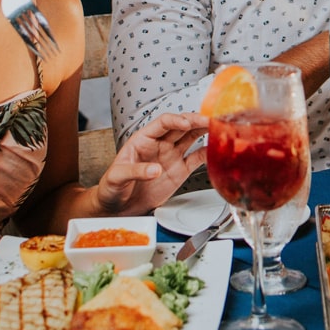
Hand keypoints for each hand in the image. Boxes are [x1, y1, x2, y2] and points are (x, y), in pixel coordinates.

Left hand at [95, 112, 209, 213]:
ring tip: (218, 128)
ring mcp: (171, 157)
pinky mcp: (179, 172)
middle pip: (181, 127)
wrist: (117, 208)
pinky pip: (196, 159)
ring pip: (191, 138)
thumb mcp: (116, 177)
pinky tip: (215, 150)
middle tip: (210, 120)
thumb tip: (155, 169)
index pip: (162, 123)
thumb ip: (135, 171)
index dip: (176, 120)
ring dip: (204, 131)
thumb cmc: (111, 187)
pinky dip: (207, 153)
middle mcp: (159, 145)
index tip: (186, 123)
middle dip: (196, 121)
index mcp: (143, 139)